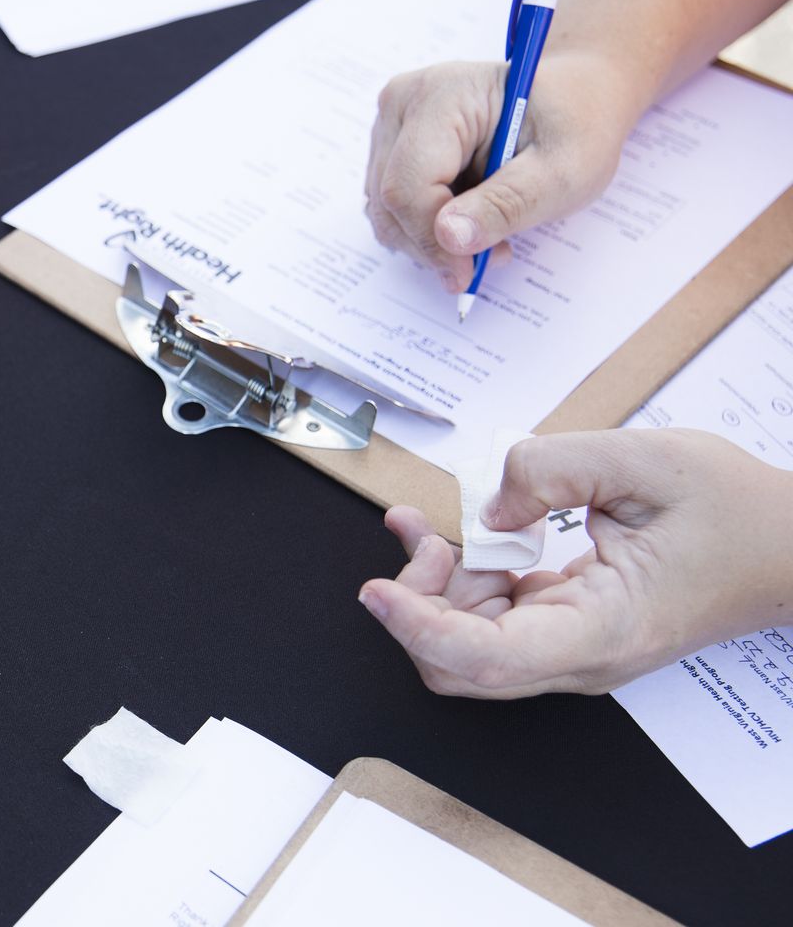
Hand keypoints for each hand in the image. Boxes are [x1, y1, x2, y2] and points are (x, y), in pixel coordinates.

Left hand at [357, 429, 792, 697]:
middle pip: (459, 665)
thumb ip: (550, 469)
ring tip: (429, 528)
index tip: (373, 590)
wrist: (786, 546)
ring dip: (434, 589)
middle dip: (419, 602)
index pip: (486, 658)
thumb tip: (487, 509)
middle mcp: (581, 657)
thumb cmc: (733, 510)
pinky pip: (490, 623)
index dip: (418, 627)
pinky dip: (459, 583)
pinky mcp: (566, 631)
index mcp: (603, 629)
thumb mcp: (644, 461)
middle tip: (424, 537)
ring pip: (466, 646)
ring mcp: (572, 651)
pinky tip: (447, 539)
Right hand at [363, 52, 635, 290]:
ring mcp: (392, 125)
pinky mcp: (392, 147)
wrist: (576, 98)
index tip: (468, 273)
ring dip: (431, 240)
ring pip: (386, 209)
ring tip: (490, 236)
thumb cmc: (575, 125)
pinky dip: (427, 227)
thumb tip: (448, 237)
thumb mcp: (563, 171)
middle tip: (490, 258)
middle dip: (434, 244)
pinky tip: (471, 221)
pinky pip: (393, 206)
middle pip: (390, 201)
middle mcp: (403, 104)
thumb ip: (507, 204)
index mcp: (442, 96)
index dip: (431, 240)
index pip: (407, 185)